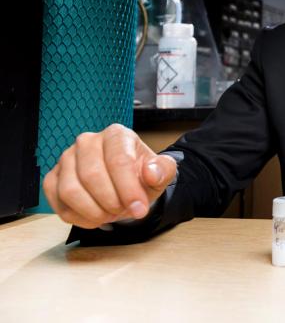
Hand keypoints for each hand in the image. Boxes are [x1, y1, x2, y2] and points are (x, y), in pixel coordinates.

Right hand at [42, 124, 176, 228]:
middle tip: (124, 212)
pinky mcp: (52, 178)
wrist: (125, 184)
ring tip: (110, 214)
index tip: (139, 209)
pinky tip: (95, 217)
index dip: (129, 189)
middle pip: (91, 176)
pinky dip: (78, 218)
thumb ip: (163, 170)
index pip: (118, 160)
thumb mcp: (162, 173)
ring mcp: (66, 159)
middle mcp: (87, 141)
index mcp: (116, 134)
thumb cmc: (142, 176)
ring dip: (93, 211)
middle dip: (111, 202)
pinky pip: (58, 203)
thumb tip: (151, 173)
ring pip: (71, 191)